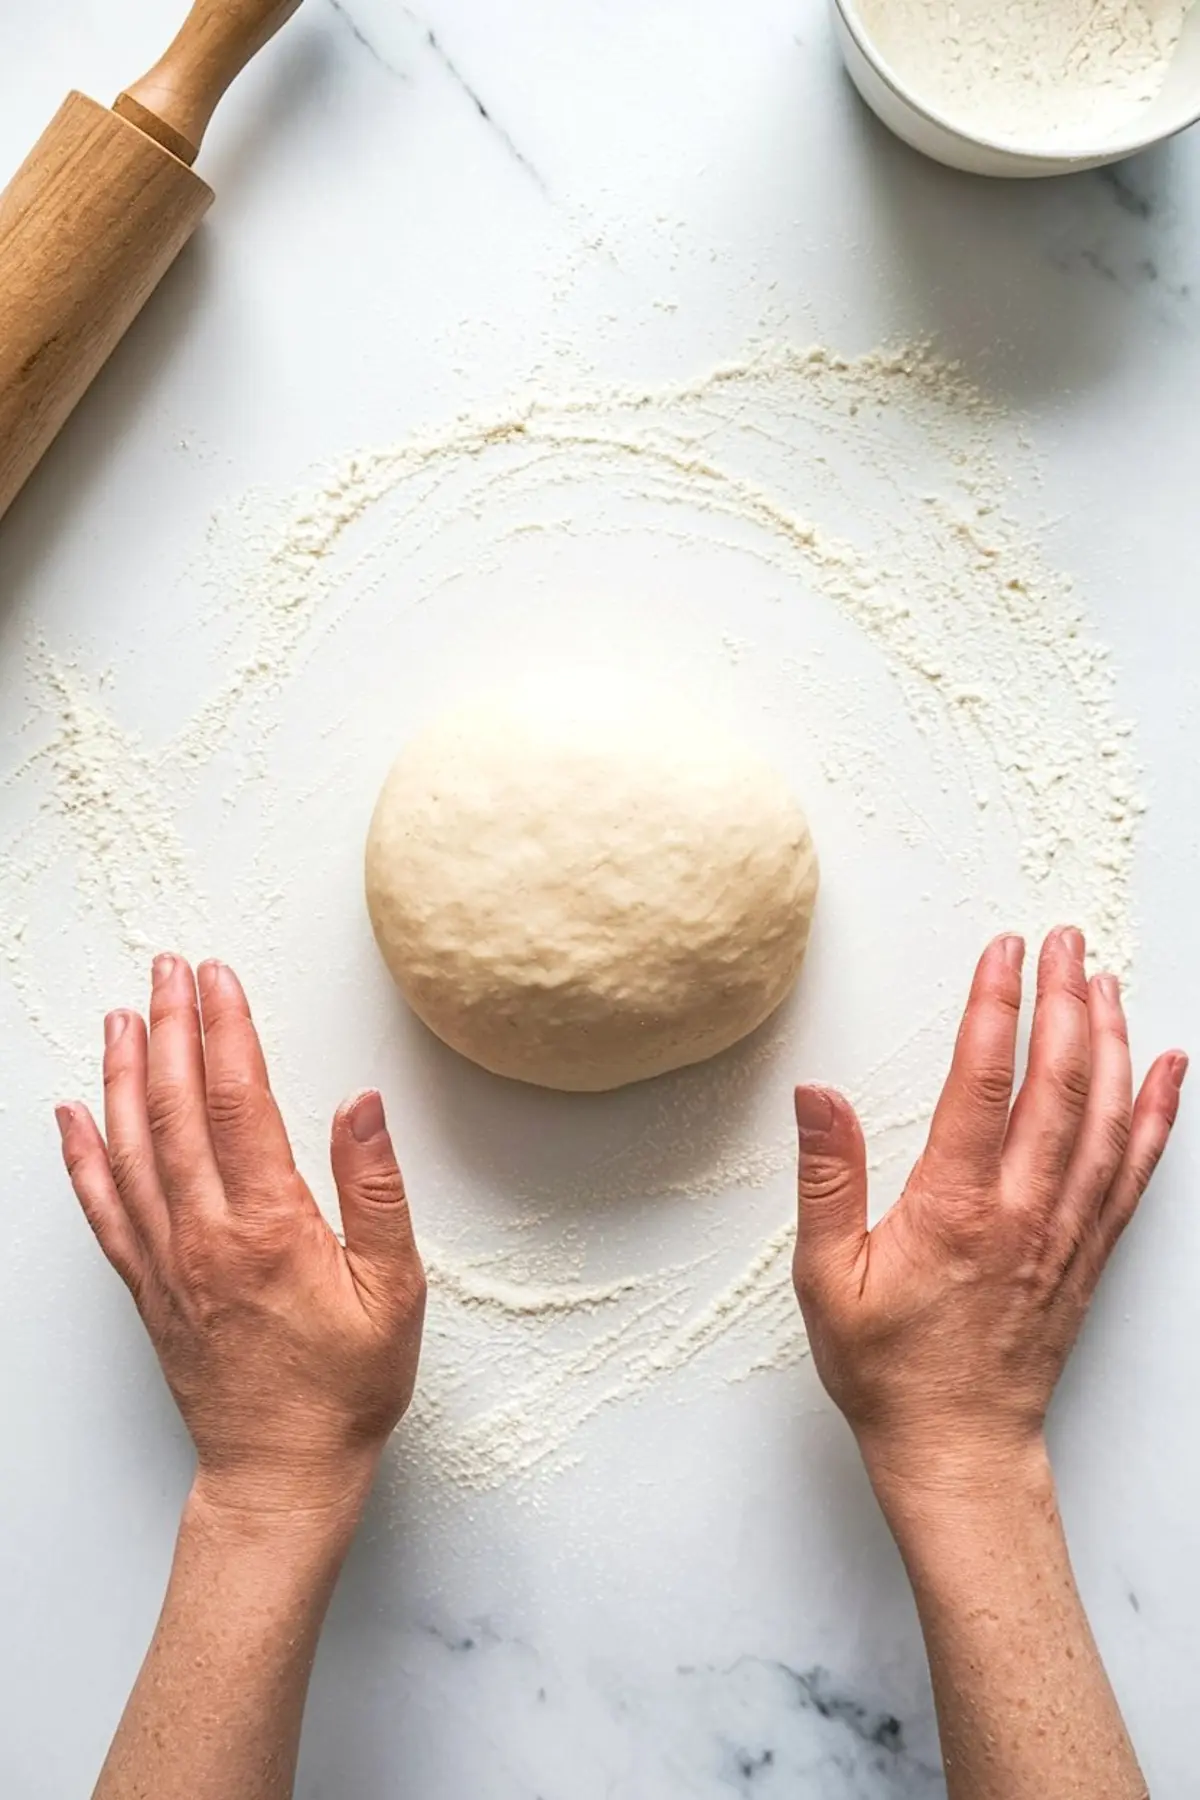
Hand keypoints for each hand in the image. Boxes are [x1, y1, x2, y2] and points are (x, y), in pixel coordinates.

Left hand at [56, 955, 425, 1520]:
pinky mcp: (147, 1287)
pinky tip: (72, 1118)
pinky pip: (102, 1209)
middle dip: (168, 1028)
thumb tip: (362, 1106)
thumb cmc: (345, 1387)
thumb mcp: (395, 1290)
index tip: (218, 978)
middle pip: (173, 1108)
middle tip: (167, 970)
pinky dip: (83, 1157)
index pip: (235, 1101)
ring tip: (122, 1016)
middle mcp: (204, 1235)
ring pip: (130, 1147)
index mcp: (268, 1227)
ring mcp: (166, 1261)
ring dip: (121, 1074)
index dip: (224, 1030)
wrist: (281, 1472)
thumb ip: (376, 1191)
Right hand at [792, 928, 1185, 1504]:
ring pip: (1105, 1118)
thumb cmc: (889, 1370)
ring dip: (1110, 1042)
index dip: (996, 1008)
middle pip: (1059, 1084)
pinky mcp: (1089, 1253)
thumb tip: (818, 1095)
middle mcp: (1023, 1211)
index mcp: (956, 1210)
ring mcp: (1066, 1232)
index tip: (1003, 952)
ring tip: (1106, 982)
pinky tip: (1165, 1070)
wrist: (959, 1450)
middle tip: (1065, 942)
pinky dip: (1155, 1113)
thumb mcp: (826, 1278)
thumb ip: (825, 1179)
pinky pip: (1134, 1171)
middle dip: (1064, 1001)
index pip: (984, 1084)